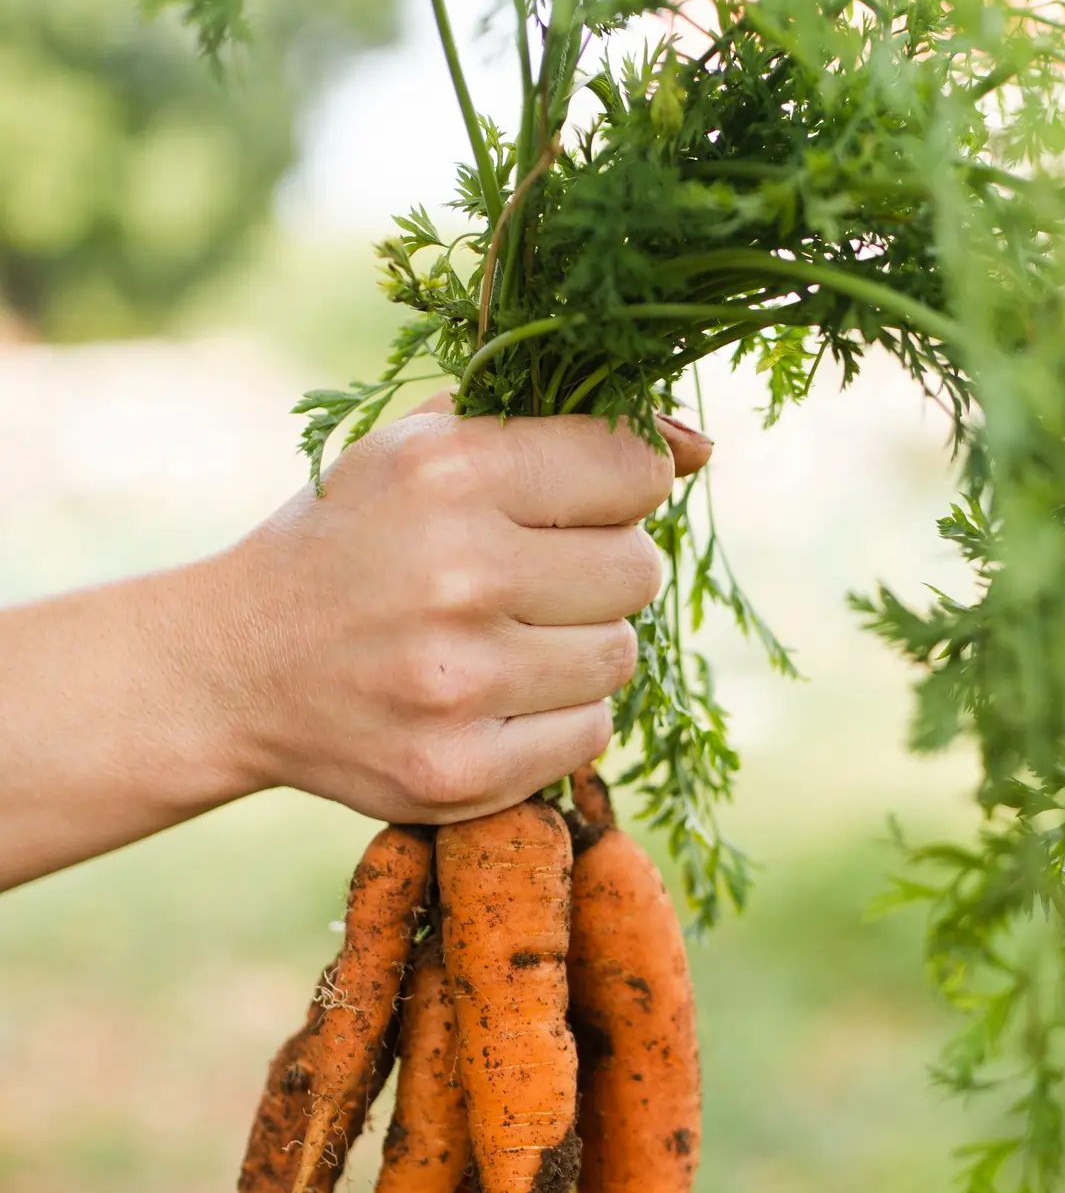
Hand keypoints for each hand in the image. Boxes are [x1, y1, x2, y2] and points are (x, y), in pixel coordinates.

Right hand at [211, 399, 711, 823]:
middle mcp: (455, 572)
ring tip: (506, 635)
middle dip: (601, 569)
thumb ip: (558, 422)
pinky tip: (495, 695)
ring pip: (621, 656)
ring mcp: (458, 681)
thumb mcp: (423, 449)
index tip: (577, 502)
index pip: (634, 468)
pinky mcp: (459, 770)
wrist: (233, 669)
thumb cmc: (351, 542)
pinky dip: (559, 716)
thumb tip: (703, 449)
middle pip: (639, 570)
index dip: (622, 485)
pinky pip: (590, 734)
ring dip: (582, 645)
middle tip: (531, 577)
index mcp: (447, 470)